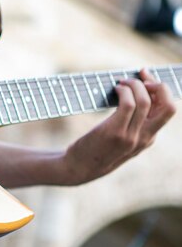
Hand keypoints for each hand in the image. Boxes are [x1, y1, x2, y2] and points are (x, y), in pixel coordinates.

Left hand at [62, 69, 175, 184]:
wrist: (77, 169)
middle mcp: (144, 138)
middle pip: (169, 106)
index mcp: (148, 139)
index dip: (161, 90)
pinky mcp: (115, 132)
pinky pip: (127, 104)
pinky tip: (115, 89)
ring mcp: (131, 136)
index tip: (146, 78)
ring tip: (121, 82)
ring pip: (145, 101)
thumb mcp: (120, 141)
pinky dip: (124, 91)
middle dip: (159, 86)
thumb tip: (132, 96)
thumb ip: (131, 125)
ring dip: (135, 84)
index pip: (167, 110)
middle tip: (141, 77)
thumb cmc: (95, 151)